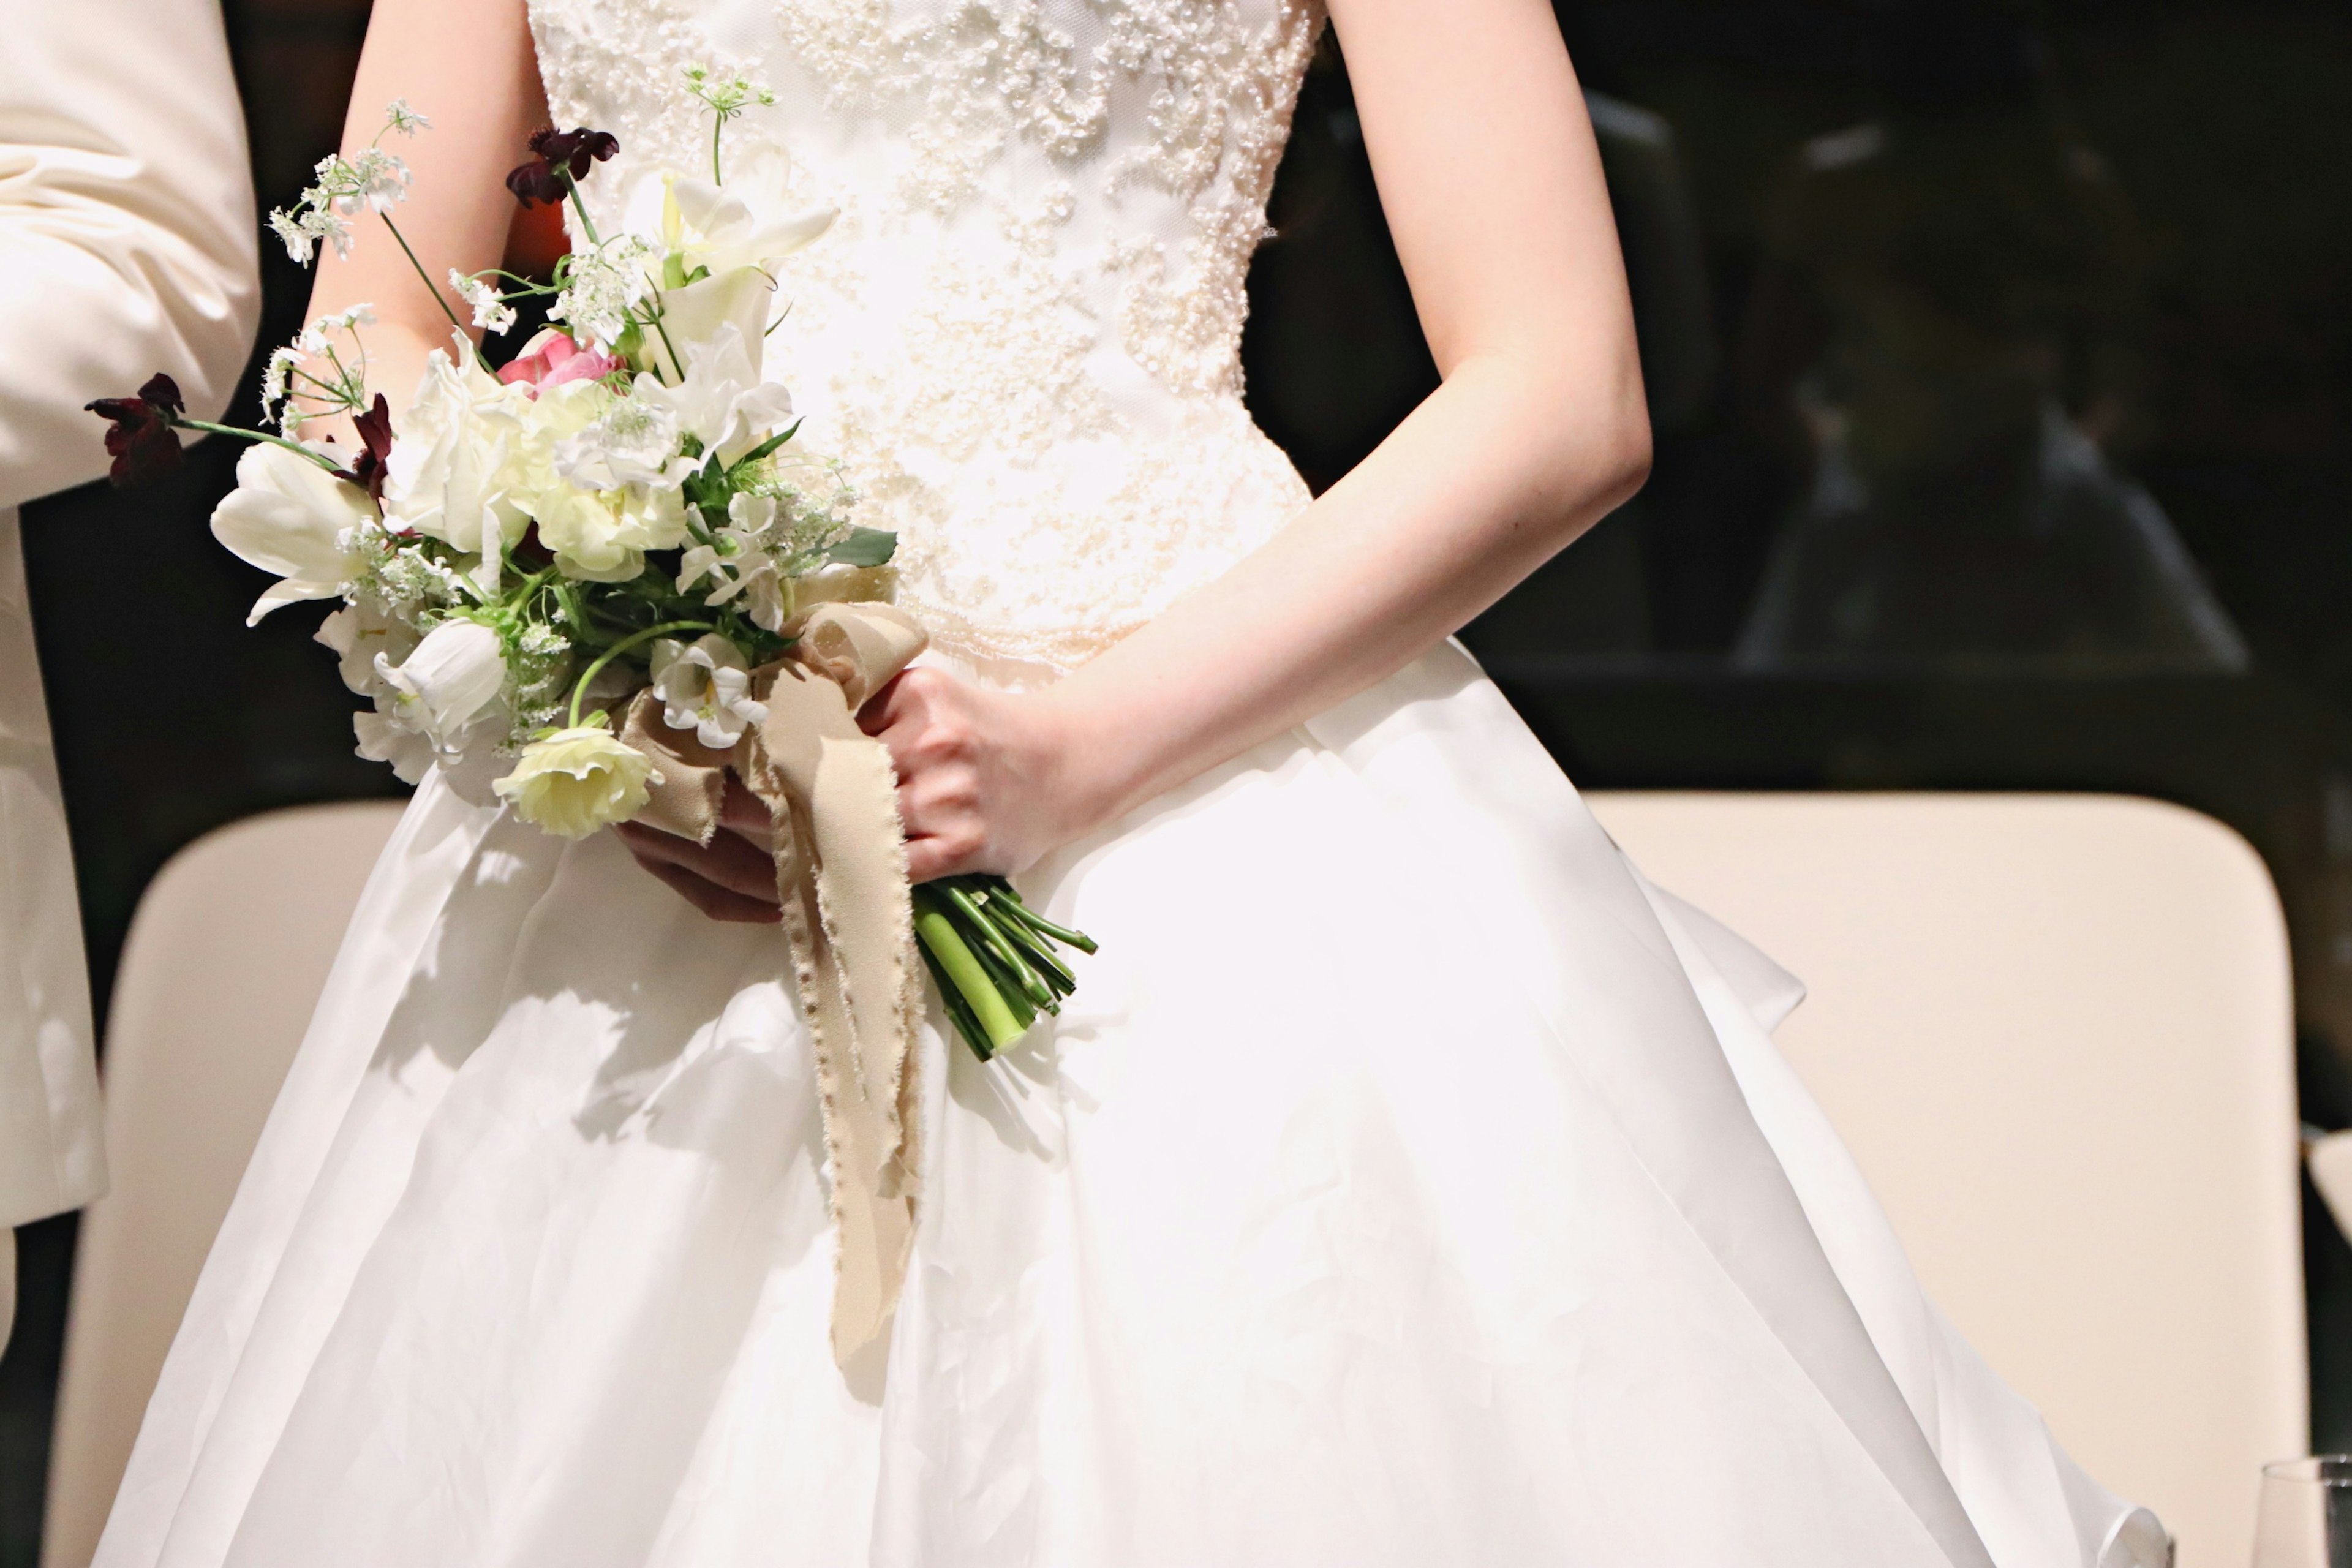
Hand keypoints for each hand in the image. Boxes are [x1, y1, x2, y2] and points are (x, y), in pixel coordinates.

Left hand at [619, 667, 1108, 919]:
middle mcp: (933, 740)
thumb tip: (774, 687)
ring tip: (748, 841)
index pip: (829, 718)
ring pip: (853, 822)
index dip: (772, 741)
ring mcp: (948, 796)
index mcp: (918, 694)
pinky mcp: (961, 846)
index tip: (719, 755)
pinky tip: (813, 874)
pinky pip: (888, 867)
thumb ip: (864, 690)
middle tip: (711, 804)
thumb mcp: (928, 689)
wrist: (1065, 763)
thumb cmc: (983, 726)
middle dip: (771, 792)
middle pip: (831, 772)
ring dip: (801, 836)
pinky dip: (848, 872)